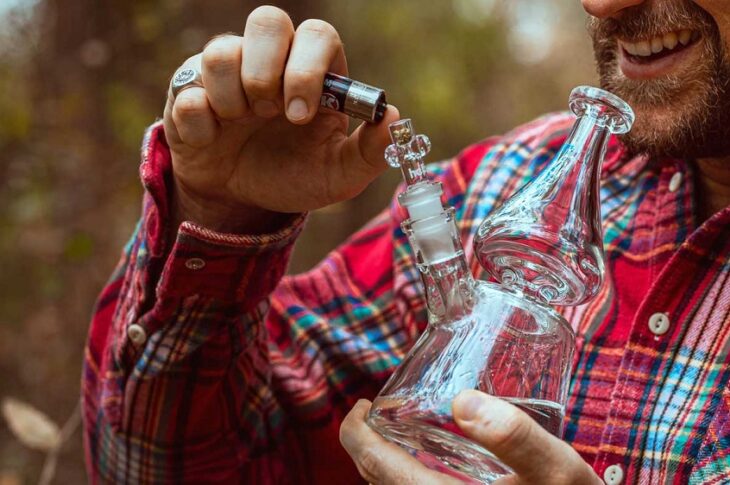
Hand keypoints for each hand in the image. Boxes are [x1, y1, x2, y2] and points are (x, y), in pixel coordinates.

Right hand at [163, 6, 398, 232]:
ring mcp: (228, 72)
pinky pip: (186, 91)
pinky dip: (200, 124)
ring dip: (231, 97)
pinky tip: (212, 140)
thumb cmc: (293, 176)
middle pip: (267, 20)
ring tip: (239, 126)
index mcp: (313, 72)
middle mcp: (270, 61)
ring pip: (221, 50)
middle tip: (269, 113)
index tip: (301, 116)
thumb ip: (370, 152)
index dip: (308, 68)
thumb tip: (395, 117)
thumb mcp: (338, 174)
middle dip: (267, 71)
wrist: (241, 201)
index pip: (317, 35)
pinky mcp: (188, 91)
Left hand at [340, 391, 601, 484]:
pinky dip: (408, 475)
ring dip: (387, 459)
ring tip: (401, 428)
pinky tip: (434, 459)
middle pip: (377, 478)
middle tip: (381, 410)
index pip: (374, 464)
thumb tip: (462, 400)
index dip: (356, 431)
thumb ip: (516, 436)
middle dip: (369, 442)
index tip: (361, 405)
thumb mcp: (557, 469)